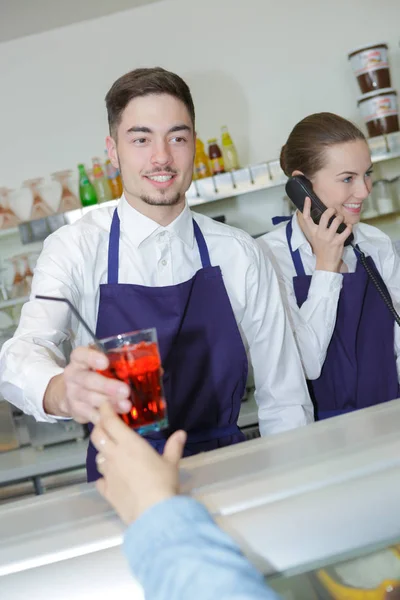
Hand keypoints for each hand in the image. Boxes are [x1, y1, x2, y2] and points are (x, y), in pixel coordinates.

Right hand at [44, 347, 130, 422]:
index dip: (92, 358)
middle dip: (107, 386)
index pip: (81, 354)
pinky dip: (104, 417)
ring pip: (90, 399)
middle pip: (88, 380)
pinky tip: (117, 417)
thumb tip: (138, 364)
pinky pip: (90, 415)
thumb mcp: (97, 363)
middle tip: (125, 391)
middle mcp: (72, 376)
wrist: (71, 393)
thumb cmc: (92, 373)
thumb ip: (112, 361)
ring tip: (126, 405)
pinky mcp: (75, 410)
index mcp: (78, 360)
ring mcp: (72, 394)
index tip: (105, 362)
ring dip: (110, 403)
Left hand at [91, 401, 186, 523]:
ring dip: (101, 452)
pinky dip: (103, 477)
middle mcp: (114, 455)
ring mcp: (108, 474)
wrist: (153, 513)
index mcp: (129, 443)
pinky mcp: (107, 491)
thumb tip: (181, 433)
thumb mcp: (171, 463)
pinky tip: (109, 479)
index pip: (110, 422)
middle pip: (98, 436)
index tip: (104, 404)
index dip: (105, 411)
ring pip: (97, 457)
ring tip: (109, 452)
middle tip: (104, 424)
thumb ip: (173, 446)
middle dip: (98, 427)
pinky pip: (100, 480)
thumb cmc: (163, 482)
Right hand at [300, 197, 351, 271]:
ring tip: (341, 219)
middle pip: (325, 216)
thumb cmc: (321, 248)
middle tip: (334, 211)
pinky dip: (350, 227)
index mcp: (313, 232)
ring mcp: (329, 238)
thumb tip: (320, 216)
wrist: (325, 263)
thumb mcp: (315, 238)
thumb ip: (316, 227)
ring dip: (341, 218)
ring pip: (337, 221)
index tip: (308, 198)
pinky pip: (346, 230)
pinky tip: (349, 227)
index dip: (306, 207)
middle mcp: (320, 234)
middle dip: (332, 210)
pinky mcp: (338, 242)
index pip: (307, 218)